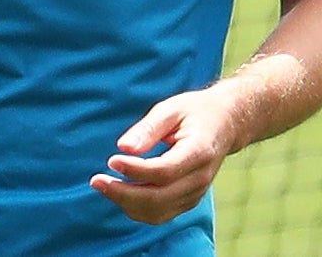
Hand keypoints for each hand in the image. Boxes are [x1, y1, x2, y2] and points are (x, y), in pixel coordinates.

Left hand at [89, 86, 244, 224]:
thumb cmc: (195, 112)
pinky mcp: (189, 200)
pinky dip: (137, 208)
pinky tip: (121, 191)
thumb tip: (123, 147)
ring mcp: (196, 193)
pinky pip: (160, 214)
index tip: (111, 160)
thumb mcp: (172, 108)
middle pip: (158, 198)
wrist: (225, 124)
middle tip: (96, 179)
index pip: (164, 171)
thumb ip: (148, 128)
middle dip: (123, 193)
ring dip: (126, 203)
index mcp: (199, 151)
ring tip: (104, 185)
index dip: (135, 170)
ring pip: (157, 211)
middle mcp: (200, 178)